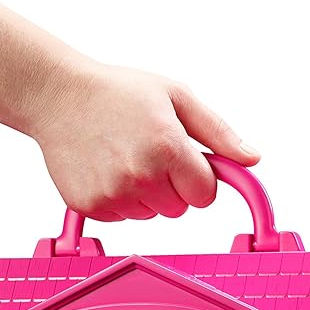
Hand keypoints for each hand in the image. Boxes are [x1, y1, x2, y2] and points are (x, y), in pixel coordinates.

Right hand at [32, 61, 259, 220]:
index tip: (185, 162)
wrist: (58, 96)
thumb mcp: (176, 96)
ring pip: (149, 215)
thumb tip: (251, 159)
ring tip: (122, 157)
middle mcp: (140, 176)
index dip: (199, 178)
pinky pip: (121, 218)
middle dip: (171, 186)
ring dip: (143, 194)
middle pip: (179, 209)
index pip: (205, 195)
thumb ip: (217, 132)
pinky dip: (117, 199)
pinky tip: (104, 169)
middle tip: (148, 152)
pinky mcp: (90, 206)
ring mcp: (112, 195)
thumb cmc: (118, 92)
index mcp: (168, 147)